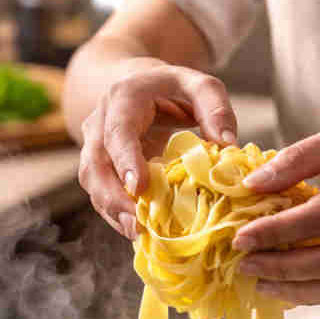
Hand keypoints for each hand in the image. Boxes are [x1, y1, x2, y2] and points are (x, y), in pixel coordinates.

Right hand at [78, 62, 237, 238]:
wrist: (137, 84)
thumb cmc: (172, 88)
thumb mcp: (199, 85)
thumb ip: (215, 108)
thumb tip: (227, 145)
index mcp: (123, 98)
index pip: (119, 131)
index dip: (126, 160)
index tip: (139, 187)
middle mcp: (100, 123)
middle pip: (97, 164)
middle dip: (114, 197)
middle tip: (137, 225)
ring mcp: (94, 147)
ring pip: (93, 183)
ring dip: (113, 211)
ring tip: (138, 234)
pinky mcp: (99, 168)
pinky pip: (100, 193)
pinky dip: (116, 214)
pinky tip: (137, 230)